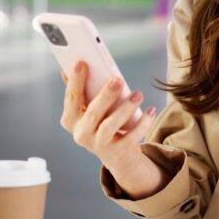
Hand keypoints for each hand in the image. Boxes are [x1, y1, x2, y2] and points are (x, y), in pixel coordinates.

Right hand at [59, 61, 156, 176]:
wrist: (116, 156)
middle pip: (92, 113)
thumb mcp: (88, 108)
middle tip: (117, 79)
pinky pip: (131, 137)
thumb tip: (69, 67)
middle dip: (105, 95)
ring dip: (124, 109)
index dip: (75, 81)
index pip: (71, 98)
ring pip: (110, 126)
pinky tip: (150, 110)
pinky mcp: (118, 152)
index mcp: (71, 120)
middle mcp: (81, 134)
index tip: (81, 62)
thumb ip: (81, 90)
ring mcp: (99, 145)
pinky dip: (142, 123)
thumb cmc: (100, 123)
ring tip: (138, 94)